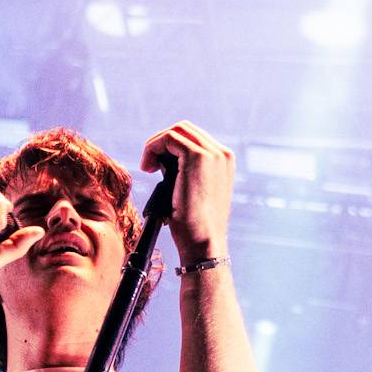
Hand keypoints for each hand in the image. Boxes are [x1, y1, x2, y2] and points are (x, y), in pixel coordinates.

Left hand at [141, 122, 233, 264]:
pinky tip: (147, 168)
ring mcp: (212, 154)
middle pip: (184, 129)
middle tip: (149, 165)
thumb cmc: (194, 224)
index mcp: (224, 161)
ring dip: (155, 145)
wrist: (203, 242)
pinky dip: (153, 148)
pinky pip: (169, 138)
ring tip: (147, 167)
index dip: (169, 147)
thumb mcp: (191, 190)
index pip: (193, 137)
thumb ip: (184, 170)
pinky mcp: (197, 157)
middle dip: (162, 143)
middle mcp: (222, 153)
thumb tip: (162, 158)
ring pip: (176, 131)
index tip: (156, 166)